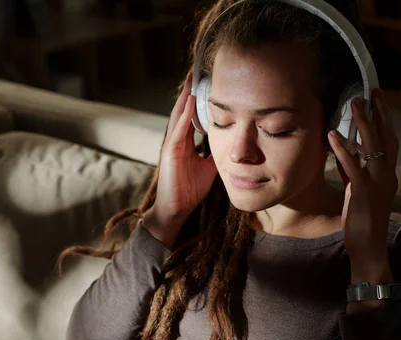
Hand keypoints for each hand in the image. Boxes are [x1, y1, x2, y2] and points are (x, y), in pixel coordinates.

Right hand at [149, 73, 217, 225]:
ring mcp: (171, 143)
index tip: (207, 81)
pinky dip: (185, 114)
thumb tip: (231, 144)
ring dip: (186, 95)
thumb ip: (216, 153)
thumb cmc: (189, 190)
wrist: (176, 209)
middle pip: (184, 109)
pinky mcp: (169, 152)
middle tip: (197, 69)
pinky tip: (191, 101)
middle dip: (190, 89)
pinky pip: (178, 129)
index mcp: (185, 141)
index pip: (192, 114)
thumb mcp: (209, 167)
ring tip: (192, 77)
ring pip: (180, 114)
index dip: (199, 98)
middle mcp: (177, 138)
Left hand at [327, 89, 398, 277]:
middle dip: (379, 113)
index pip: (390, 142)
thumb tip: (347, 156)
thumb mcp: (360, 194)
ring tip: (354, 103)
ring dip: (363, 124)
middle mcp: (388, 177)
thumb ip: (357, 174)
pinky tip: (332, 135)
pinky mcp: (363, 194)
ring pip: (373, 148)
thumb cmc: (363, 223)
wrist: (369, 250)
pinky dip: (343, 150)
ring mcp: (378, 185)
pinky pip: (353, 167)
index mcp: (388, 177)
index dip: (385, 120)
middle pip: (386, 138)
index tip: (378, 100)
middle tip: (371, 92)